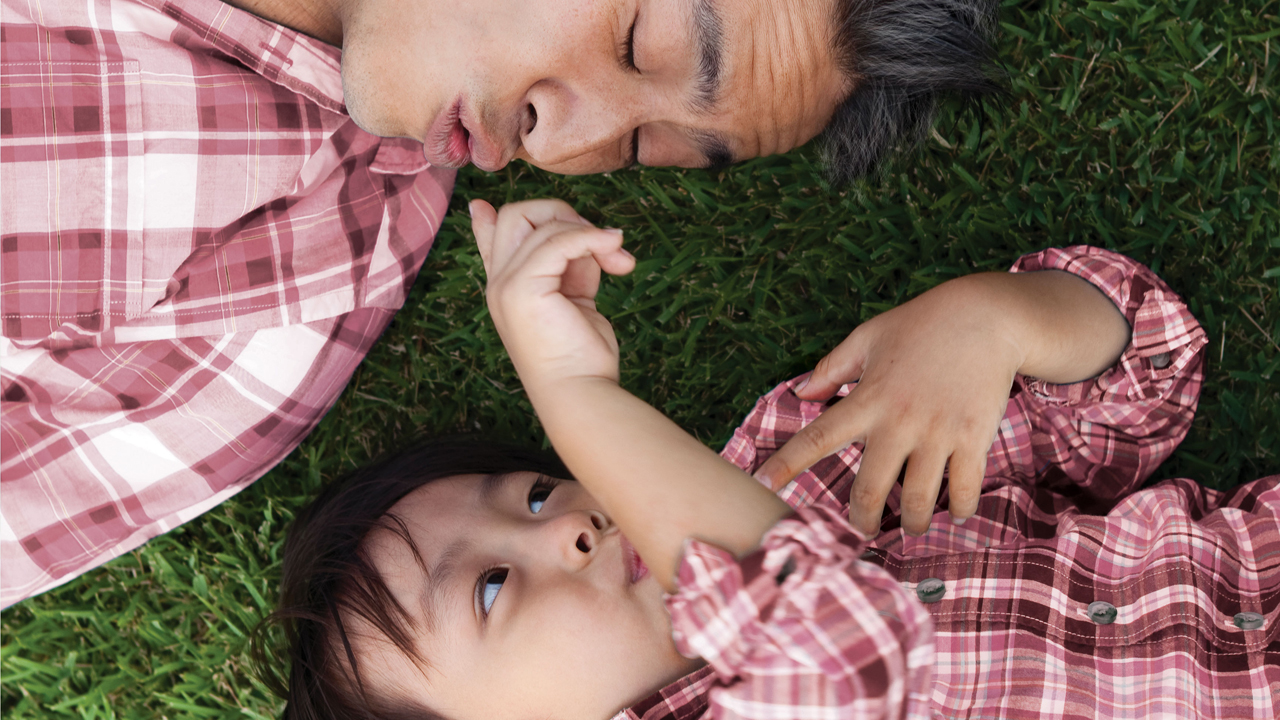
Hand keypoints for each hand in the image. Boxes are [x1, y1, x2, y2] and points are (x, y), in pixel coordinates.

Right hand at [471, 198, 635, 390]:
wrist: (580, 394)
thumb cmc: (583, 356)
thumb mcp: (577, 298)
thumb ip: (573, 264)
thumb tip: (592, 234)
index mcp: (508, 288)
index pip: (488, 240)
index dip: (487, 218)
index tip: (481, 207)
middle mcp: (500, 284)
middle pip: (516, 214)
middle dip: (563, 215)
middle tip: (602, 245)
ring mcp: (505, 285)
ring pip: (542, 222)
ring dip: (591, 233)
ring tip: (619, 263)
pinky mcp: (522, 289)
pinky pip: (559, 240)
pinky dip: (591, 238)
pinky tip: (615, 250)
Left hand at [754, 275, 1024, 536]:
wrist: (988, 315)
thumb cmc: (923, 323)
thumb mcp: (869, 337)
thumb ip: (832, 368)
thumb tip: (800, 393)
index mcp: (868, 399)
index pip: (817, 438)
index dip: (787, 464)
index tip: (762, 485)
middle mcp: (899, 422)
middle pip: (869, 489)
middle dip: (861, 520)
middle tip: (861, 531)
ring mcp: (938, 433)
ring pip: (917, 500)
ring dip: (912, 523)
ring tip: (912, 527)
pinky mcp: (974, 437)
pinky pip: (964, 488)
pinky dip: (959, 508)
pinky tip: (954, 512)